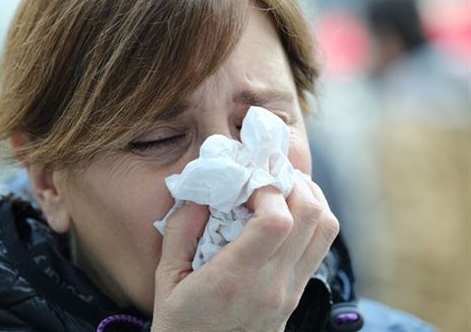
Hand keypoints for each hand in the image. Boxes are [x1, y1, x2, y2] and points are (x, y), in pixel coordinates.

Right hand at [151, 174, 339, 331]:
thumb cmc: (180, 324)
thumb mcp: (166, 277)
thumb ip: (181, 230)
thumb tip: (201, 193)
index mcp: (235, 279)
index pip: (277, 220)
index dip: (267, 189)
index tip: (245, 183)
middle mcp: (273, 286)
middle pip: (312, 217)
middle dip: (294, 183)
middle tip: (268, 175)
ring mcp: (290, 293)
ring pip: (325, 230)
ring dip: (309, 198)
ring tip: (281, 188)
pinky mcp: (296, 296)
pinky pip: (319, 247)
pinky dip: (311, 219)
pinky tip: (285, 213)